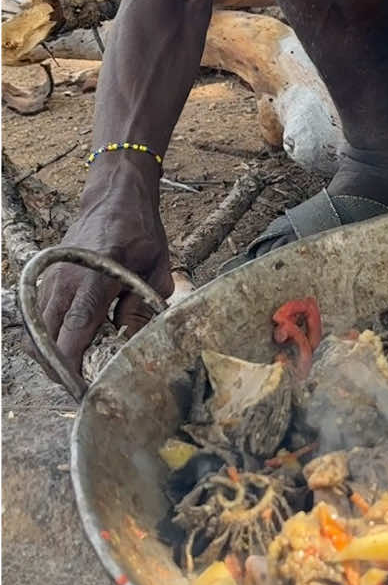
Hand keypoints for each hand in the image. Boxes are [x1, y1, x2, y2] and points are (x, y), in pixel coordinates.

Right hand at [31, 189, 172, 382]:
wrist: (114, 196)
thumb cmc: (140, 230)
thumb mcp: (155, 267)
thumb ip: (143, 306)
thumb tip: (130, 341)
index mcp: (95, 276)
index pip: (74, 329)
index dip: (74, 364)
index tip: (84, 388)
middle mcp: (65, 279)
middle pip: (45, 339)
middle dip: (60, 368)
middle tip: (84, 383)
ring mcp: (50, 279)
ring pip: (36, 332)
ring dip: (52, 354)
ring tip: (79, 365)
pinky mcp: (45, 279)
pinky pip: (37, 318)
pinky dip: (48, 337)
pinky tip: (72, 342)